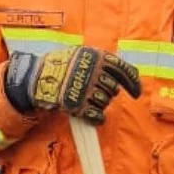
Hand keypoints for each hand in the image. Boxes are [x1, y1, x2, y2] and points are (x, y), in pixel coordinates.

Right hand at [4, 46, 140, 123]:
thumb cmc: (60, 65)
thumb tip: (124, 76)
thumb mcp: (81, 55)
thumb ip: (101, 62)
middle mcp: (94, 72)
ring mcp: (86, 89)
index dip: (133, 83)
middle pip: (113, 89)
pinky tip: (94, 116)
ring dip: (100, 104)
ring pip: (105, 102)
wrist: (36, 77)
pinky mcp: (78, 105)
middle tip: (97, 93)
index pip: (124, 70)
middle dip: (108, 93)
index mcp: (97, 57)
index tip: (137, 93)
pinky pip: (97, 116)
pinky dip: (97, 118)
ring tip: (88, 100)